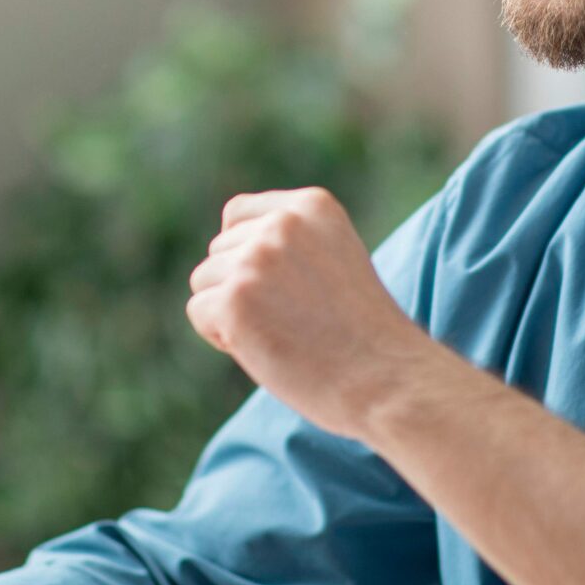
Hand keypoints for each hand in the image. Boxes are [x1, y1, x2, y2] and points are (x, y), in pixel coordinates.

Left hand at [184, 187, 434, 438]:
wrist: (386, 379)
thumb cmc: (363, 334)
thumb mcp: (334, 259)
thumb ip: (288, 243)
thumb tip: (226, 247)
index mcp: (312, 205)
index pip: (238, 214)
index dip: (247, 256)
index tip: (284, 289)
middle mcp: (282, 224)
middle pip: (219, 251)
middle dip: (240, 288)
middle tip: (292, 320)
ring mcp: (256, 260)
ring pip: (204, 281)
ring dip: (230, 312)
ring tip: (281, 333)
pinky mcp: (235, 299)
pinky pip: (198, 311)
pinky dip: (222, 337)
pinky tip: (266, 348)